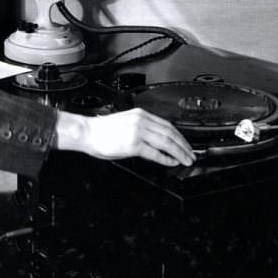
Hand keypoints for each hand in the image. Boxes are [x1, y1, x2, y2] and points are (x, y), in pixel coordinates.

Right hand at [55, 108, 195, 167]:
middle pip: (171, 133)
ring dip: (179, 152)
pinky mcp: (133, 144)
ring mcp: (138, 132)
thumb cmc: (101, 131)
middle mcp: (141, 121)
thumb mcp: (126, 123)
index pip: (167, 125)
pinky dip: (166, 158)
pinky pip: (155, 153)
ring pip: (167, 142)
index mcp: (141, 114)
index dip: (180, 136)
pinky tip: (171, 162)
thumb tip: (156, 142)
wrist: (86, 132)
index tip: (186, 144)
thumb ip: (142, 128)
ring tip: (186, 160)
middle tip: (191, 154)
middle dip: (184, 146)